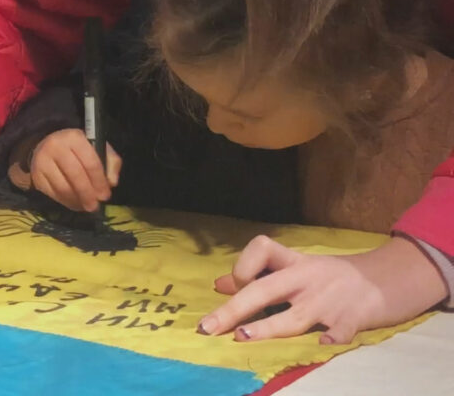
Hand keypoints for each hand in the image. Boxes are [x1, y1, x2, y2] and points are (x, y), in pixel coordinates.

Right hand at [30, 128, 121, 211]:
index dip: (99, 181)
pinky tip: (75, 203)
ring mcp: (43, 161)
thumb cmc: (76, 148)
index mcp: (74, 137)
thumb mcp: (96, 147)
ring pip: (63, 188)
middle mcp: (56, 147)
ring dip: (77, 200)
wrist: (46, 145)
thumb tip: (112, 182)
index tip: (105, 195)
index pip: (90, 162)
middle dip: (88, 194)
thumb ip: (110, 162)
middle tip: (95, 206)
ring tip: (86, 206)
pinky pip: (53, 194)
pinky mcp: (36, 175)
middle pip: (75, 176)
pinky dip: (66, 202)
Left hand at [198, 235, 447, 343]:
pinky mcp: (352, 319)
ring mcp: (328, 300)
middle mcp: (307, 278)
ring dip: (269, 326)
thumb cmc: (330, 278)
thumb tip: (219, 285)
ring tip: (244, 336)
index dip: (244, 265)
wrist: (386, 280)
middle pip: (265, 288)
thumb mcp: (296, 270)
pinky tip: (322, 345)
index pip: (262, 249)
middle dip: (234, 309)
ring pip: (294, 315)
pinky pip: (340, 331)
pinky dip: (333, 338)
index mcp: (293, 263)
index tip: (234, 284)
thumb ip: (260, 276)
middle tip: (208, 327)